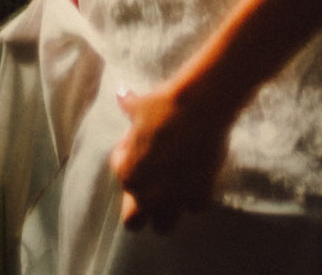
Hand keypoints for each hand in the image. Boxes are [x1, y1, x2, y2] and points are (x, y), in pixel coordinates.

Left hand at [110, 76, 230, 234]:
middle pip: (134, 219)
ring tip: (171, 188)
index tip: (140, 140)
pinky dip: (194, 196)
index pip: (121, 173)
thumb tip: (122, 95)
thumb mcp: (140, 105)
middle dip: (138, 205)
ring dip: (164, 210)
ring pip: (163, 226)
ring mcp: (174, 199)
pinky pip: (194, 207)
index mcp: (127, 172)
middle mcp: (147, 194)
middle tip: (150, 180)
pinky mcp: (200, 196)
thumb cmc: (165, 104)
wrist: (200, 106)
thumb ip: (128, 107)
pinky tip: (196, 179)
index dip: (129, 154)